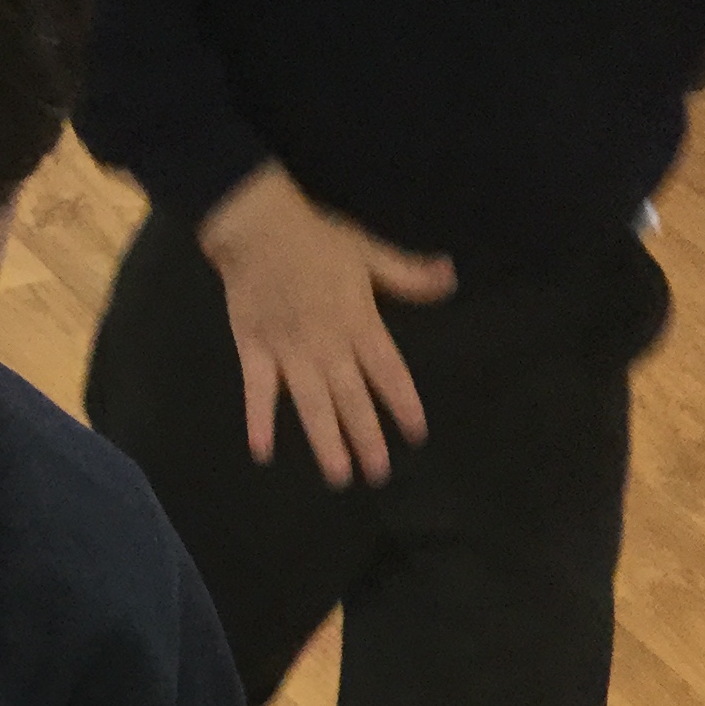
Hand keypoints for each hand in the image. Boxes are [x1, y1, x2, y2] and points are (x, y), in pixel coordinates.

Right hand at [197, 161, 457, 487]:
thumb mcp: (369, 252)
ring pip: (311, 405)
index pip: (388, 371)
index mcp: (359, 321)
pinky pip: (258, 392)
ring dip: (325, 443)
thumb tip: (450, 278)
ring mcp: (289, 352)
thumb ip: (408, 275)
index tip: (416, 434)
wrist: (258, 228)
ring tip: (338, 477)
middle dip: (367, 438)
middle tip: (379, 474)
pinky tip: (261, 453)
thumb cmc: (317, 239)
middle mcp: (327, 344)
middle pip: (352, 399)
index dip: (403, 404)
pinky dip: (259, 421)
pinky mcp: (255, 352)